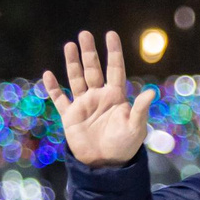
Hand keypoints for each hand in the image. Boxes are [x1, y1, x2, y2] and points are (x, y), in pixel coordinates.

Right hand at [44, 30, 155, 166]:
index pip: (115, 69)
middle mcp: (99, 96)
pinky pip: (60, 98)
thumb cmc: (124, 146)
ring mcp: (83, 105)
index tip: (110, 34)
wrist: (105, 165)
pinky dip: (53, 87)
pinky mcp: (70, 116)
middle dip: (89, 52)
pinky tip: (48, 74)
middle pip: (93, 69)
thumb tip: (151, 92)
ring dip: (72, 63)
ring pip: (76, 78)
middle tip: (84, 34)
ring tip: (69, 45)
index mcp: (116, 96)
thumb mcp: (135, 127)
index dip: (113, 52)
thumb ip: (140, 109)